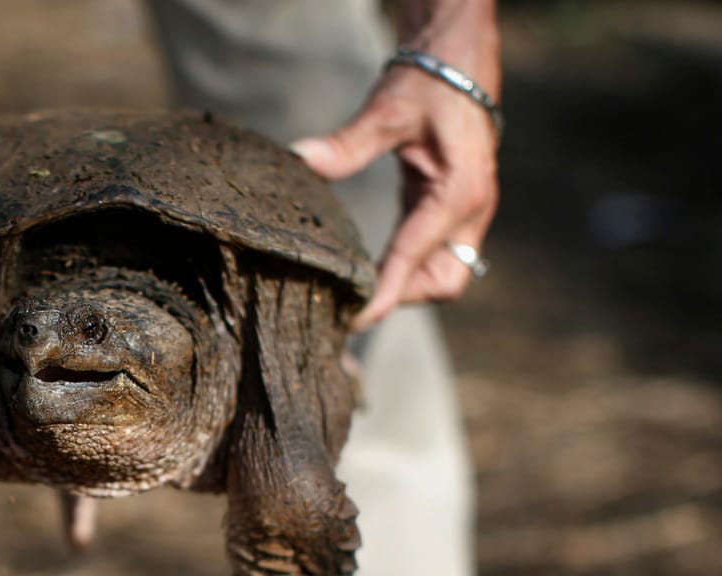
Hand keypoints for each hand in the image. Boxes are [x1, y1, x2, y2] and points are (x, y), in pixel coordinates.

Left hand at [291, 19, 499, 331]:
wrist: (460, 60)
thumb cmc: (427, 83)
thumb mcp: (386, 111)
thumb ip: (347, 144)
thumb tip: (300, 160)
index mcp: (458, 192)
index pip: (415, 259)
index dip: (385, 295)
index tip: (354, 320)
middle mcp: (472, 209)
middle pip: (444, 280)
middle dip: (403, 295)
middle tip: (353, 296)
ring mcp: (470, 210)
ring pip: (446, 272)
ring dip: (409, 284)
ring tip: (361, 285)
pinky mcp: (457, 206)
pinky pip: (440, 253)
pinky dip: (411, 266)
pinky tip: (375, 266)